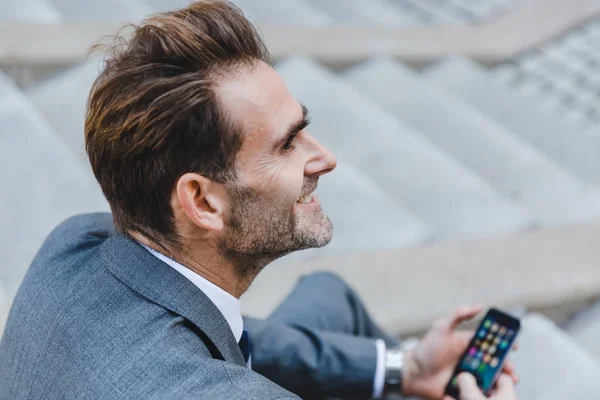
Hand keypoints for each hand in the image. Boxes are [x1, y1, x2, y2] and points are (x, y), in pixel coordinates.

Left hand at [401, 305, 517, 399]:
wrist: (414, 374)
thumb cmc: (426, 350)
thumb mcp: (441, 328)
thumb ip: (458, 315)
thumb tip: (480, 306)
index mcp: (469, 345)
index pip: (491, 344)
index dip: (504, 345)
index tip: (514, 346)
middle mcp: (472, 360)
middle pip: (496, 362)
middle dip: (506, 366)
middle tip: (510, 371)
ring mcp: (471, 376)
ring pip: (492, 378)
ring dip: (502, 380)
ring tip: (506, 383)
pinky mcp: (467, 390)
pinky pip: (482, 391)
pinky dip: (491, 391)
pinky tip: (494, 393)